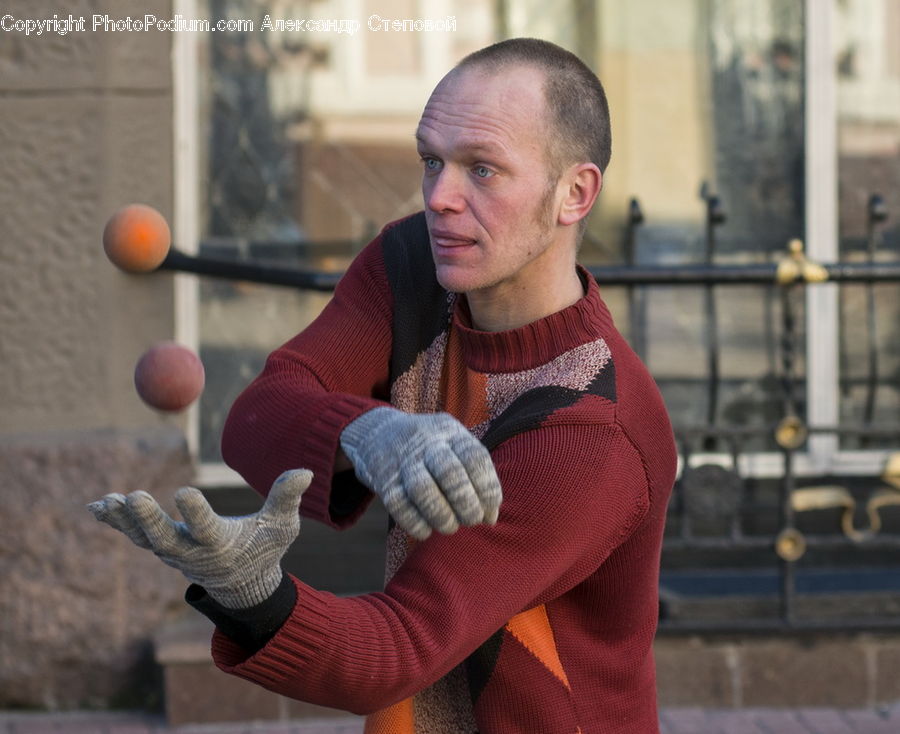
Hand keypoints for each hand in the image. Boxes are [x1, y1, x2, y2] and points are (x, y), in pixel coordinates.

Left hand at [87, 469, 311, 608]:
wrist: (242, 582)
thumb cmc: (265, 547)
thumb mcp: (281, 525)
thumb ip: (287, 498)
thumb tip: (304, 471)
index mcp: (222, 545)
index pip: (208, 528)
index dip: (196, 512)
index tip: (184, 491)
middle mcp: (192, 552)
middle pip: (165, 538)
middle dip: (148, 520)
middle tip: (135, 497)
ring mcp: (173, 552)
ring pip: (144, 538)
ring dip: (125, 521)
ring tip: (108, 501)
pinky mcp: (162, 547)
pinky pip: (135, 535)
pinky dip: (117, 522)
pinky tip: (98, 505)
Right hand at [340, 407, 501, 539]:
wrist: (377, 433)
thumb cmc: (429, 449)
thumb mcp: (453, 447)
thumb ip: (474, 478)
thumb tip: (491, 518)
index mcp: (450, 431)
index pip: (475, 457)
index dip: (487, 488)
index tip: (489, 510)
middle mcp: (426, 441)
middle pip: (450, 473)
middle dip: (466, 504)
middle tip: (471, 521)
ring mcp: (402, 459)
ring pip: (423, 490)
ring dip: (442, 517)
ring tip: (450, 527)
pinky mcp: (382, 478)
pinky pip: (398, 505)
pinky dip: (416, 524)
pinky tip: (426, 530)